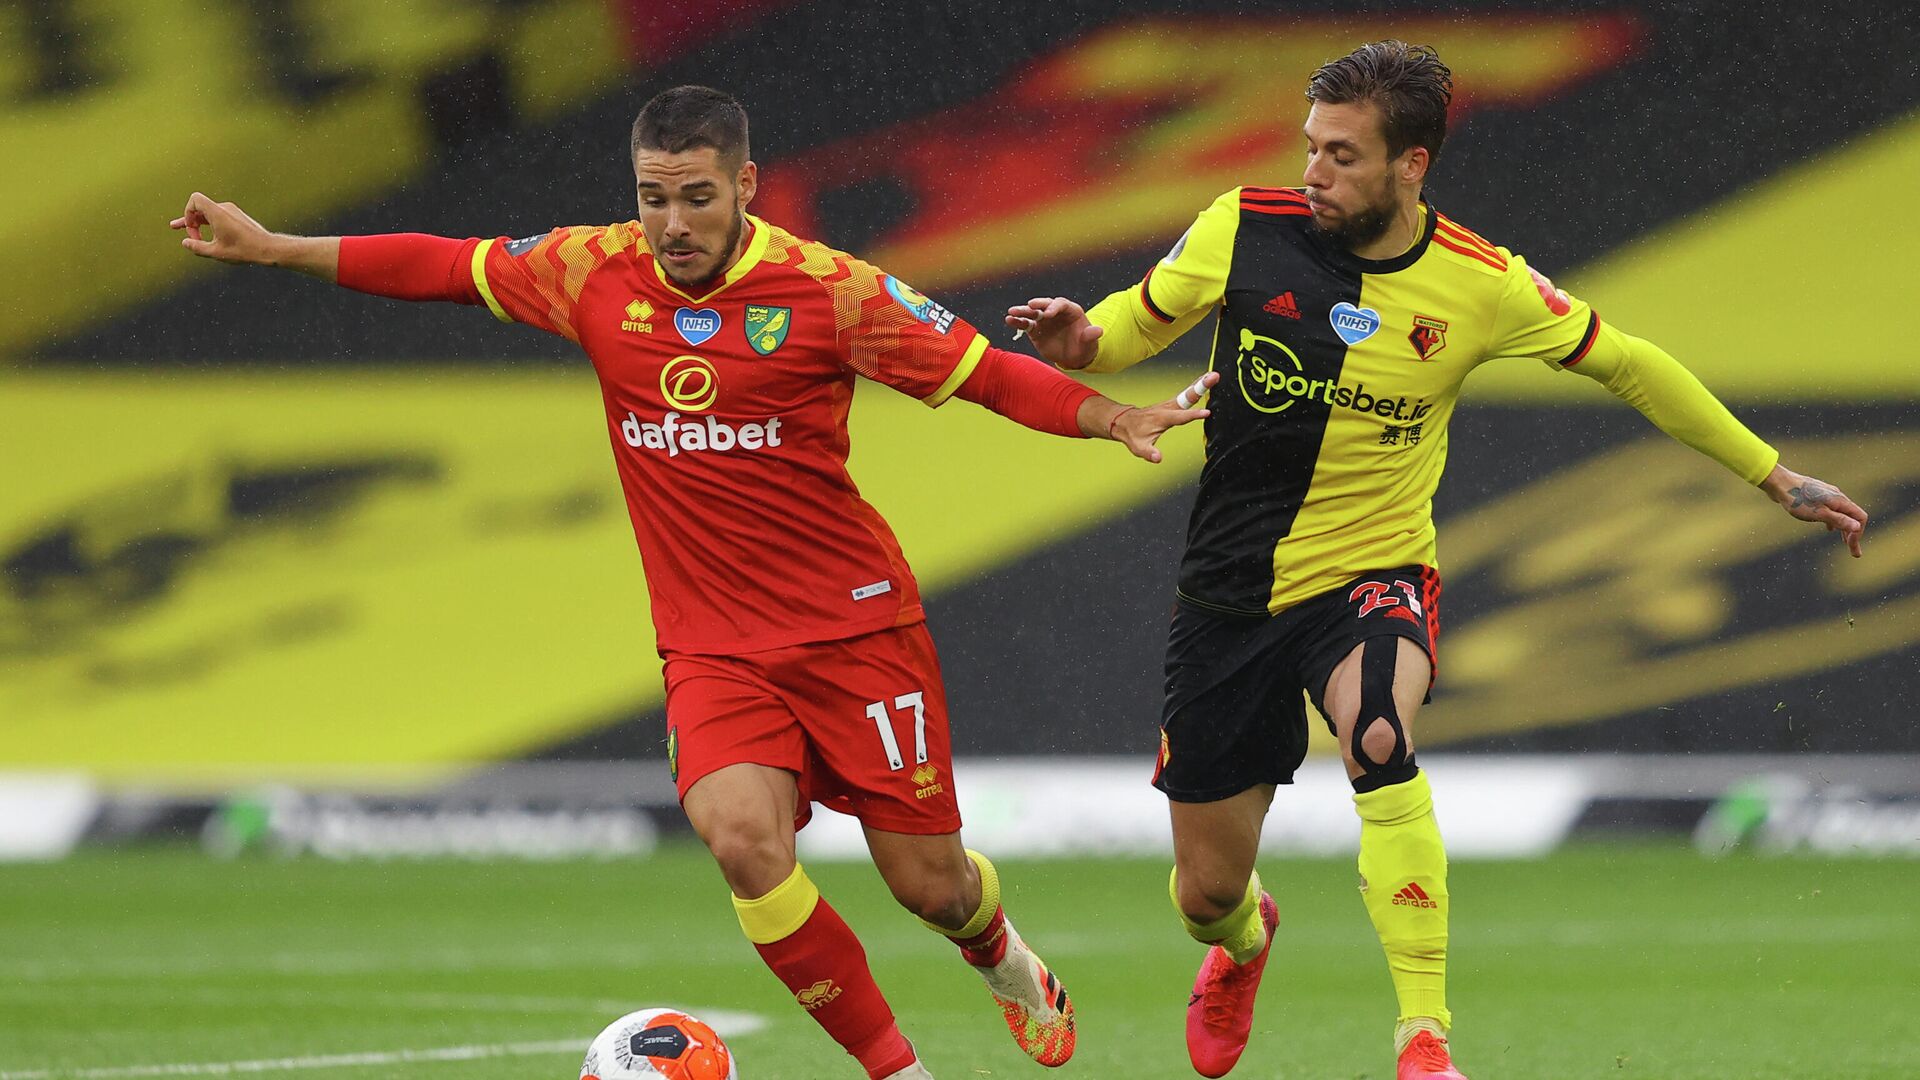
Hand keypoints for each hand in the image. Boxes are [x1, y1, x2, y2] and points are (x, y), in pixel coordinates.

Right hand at [170, 192, 278, 264]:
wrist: (268, 248)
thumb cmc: (244, 250)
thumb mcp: (216, 252)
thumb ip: (198, 247)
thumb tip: (185, 243)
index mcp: (218, 213)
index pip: (195, 199)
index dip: (187, 212)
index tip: (191, 229)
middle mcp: (225, 208)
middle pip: (200, 207)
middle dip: (190, 221)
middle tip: (179, 230)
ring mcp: (232, 211)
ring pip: (209, 213)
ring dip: (199, 223)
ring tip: (189, 232)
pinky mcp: (237, 216)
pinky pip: (218, 216)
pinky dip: (210, 224)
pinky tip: (205, 234)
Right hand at [1006, 296, 1101, 369]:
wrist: (1074, 356)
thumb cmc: (1084, 346)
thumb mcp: (1090, 343)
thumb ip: (1091, 336)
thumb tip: (1098, 331)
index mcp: (1071, 310)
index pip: (1061, 304)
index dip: (1054, 307)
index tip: (1047, 314)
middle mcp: (1055, 312)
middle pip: (1045, 304)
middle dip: (1037, 305)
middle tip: (1030, 306)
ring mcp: (1044, 320)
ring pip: (1032, 313)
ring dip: (1022, 311)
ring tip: (1011, 312)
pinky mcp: (1035, 330)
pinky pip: (1025, 324)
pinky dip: (1017, 322)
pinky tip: (1008, 320)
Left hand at [1104, 371, 1219, 463]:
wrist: (1124, 421)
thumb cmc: (1133, 435)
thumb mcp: (1138, 448)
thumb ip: (1149, 453)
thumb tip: (1158, 458)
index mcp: (1163, 418)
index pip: (1181, 416)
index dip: (1194, 415)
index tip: (1207, 412)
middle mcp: (1168, 408)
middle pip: (1188, 396)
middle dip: (1201, 386)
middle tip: (1214, 376)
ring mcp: (1170, 404)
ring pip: (1188, 392)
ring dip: (1201, 383)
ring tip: (1215, 375)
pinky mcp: (1172, 403)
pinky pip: (1186, 394)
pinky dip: (1197, 386)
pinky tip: (1205, 381)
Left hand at [1760, 464, 1867, 557]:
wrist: (1779, 483)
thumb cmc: (1797, 500)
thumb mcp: (1819, 514)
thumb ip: (1838, 520)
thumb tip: (1857, 527)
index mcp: (1840, 501)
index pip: (1860, 517)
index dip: (1858, 532)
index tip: (1851, 545)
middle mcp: (1836, 497)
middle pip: (1852, 517)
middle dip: (1853, 534)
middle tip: (1854, 553)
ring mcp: (1826, 496)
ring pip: (1841, 514)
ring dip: (1844, 529)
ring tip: (1844, 541)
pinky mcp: (1816, 496)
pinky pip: (1831, 510)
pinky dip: (1833, 521)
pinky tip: (1829, 529)